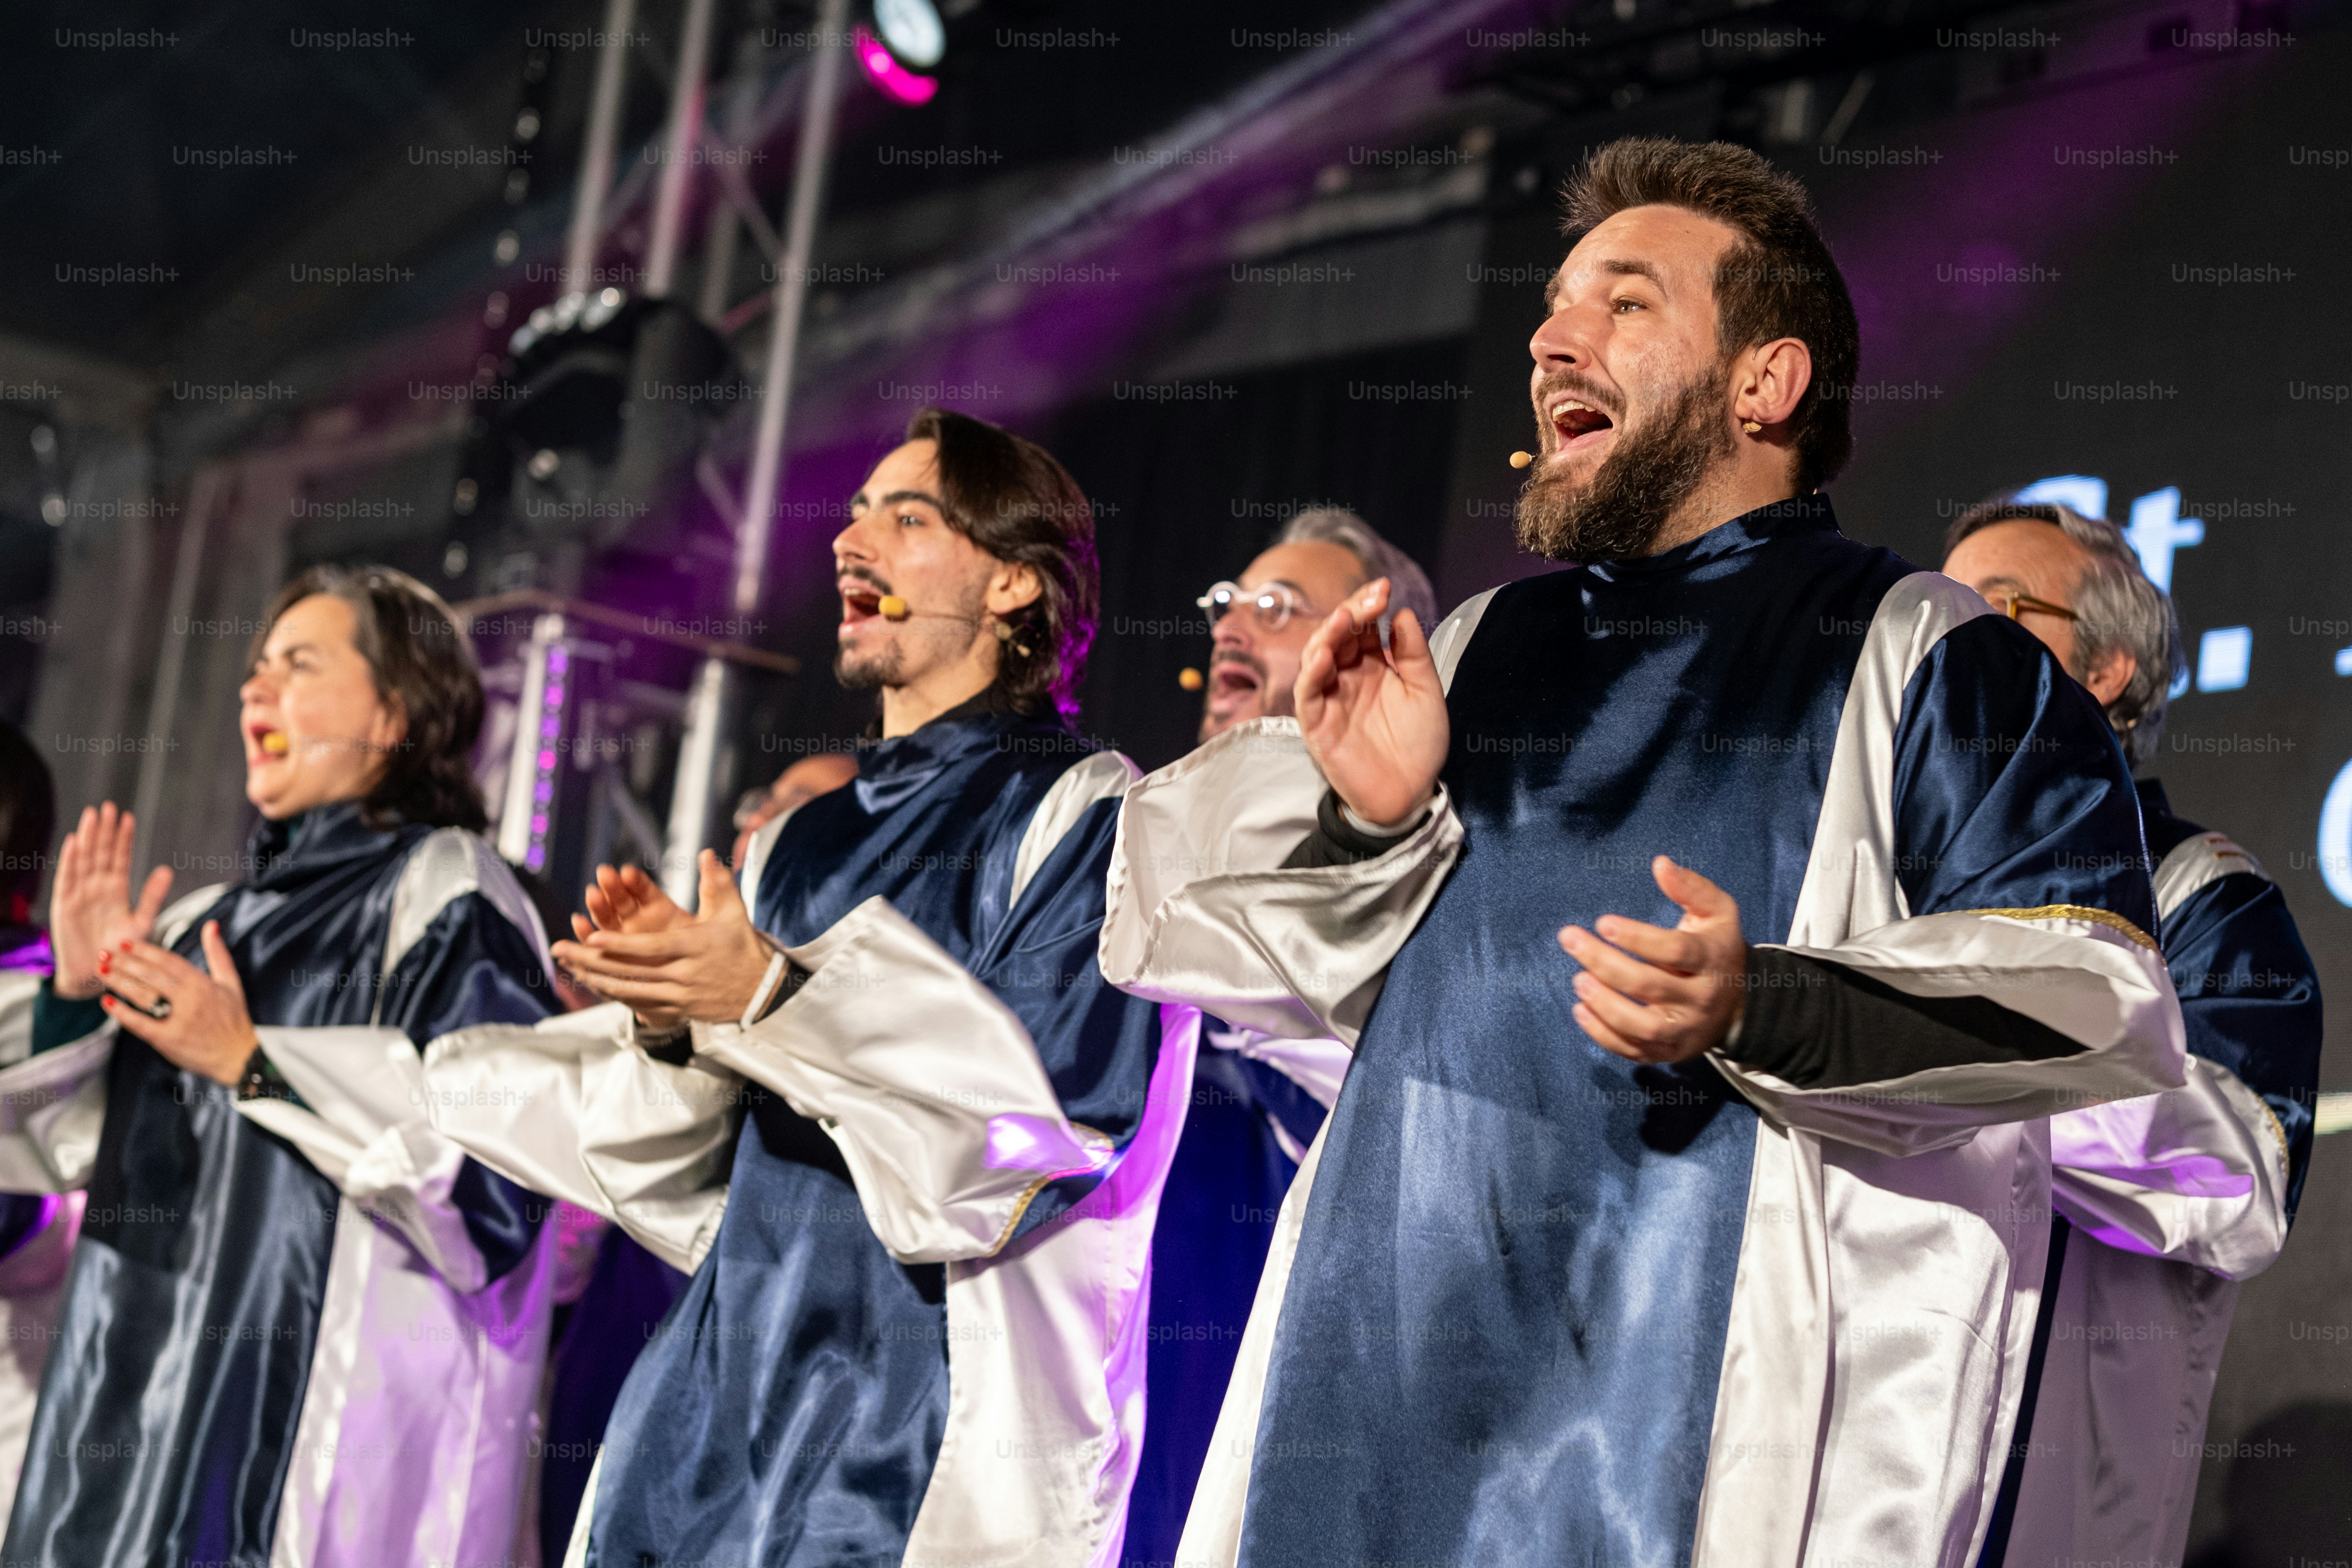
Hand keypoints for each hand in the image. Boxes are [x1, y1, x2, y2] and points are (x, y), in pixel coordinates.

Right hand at [50, 803, 173, 1000]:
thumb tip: (167, 869)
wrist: (98, 973)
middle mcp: (98, 887)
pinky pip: (67, 877)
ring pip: (85, 859)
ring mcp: (80, 893)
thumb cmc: (122, 950)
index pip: (121, 857)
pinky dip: (70, 859)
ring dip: (88, 837)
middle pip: (102, 852)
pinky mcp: (65, 903)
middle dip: (105, 830)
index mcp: (117, 889)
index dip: (124, 838)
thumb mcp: (142, 921)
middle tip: (109, 807)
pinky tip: (75, 840)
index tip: (129, 816)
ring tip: (93, 815)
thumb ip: (153, 896)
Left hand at [99, 923, 259, 1086]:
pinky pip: (140, 1023)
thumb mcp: (231, 982)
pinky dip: (122, 1013)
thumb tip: (211, 925)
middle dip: (125, 962)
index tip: (125, 943)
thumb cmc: (234, 1019)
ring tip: (101, 971)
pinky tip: (108, 1001)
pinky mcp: (169, 1039)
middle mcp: (190, 999)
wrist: (238, 1057)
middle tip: (104, 953)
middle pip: (151, 975)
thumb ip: (218, 953)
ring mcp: (179, 1019)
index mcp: (203, 983)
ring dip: (119, 982)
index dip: (145, 950)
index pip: (168, 961)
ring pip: (143, 995)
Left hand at [553, 852, 775, 1029]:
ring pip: (629, 988)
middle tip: (559, 948)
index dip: (620, 944)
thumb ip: (717, 882)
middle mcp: (684, 973)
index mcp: (695, 947)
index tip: (592, 937)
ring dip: (593, 977)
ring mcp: (679, 994)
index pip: (651, 947)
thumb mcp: (733, 912)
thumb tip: (706, 854)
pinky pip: (638, 1001)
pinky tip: (590, 983)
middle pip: (631, 969)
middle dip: (591, 960)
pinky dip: (611, 992)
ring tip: (565, 964)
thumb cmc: (743, 946)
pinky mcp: (677, 1008)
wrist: (761, 992)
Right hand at [1294, 578, 1449, 827]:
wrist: (1410, 793)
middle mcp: (1348, 676)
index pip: (1362, 625)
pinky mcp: (1317, 723)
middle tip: (1371, 599)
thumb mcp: (1426, 692)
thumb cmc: (1418, 744)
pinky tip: (1325, 656)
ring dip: (1327, 635)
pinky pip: (1308, 694)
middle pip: (1338, 634)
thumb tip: (1403, 613)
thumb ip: (1414, 654)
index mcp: (1373, 665)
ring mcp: (1330, 698)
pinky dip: (1313, 673)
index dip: (1368, 604)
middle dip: (1351, 612)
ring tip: (1343, 618)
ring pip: (1317, 657)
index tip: (1384, 587)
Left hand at [1557, 857, 1747, 1064]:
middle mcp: (1701, 998)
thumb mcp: (1717, 912)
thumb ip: (1692, 887)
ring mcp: (1685, 1030)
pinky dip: (1604, 1035)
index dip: (1638, 937)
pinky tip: (1580, 1009)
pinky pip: (1634, 1051)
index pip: (1675, 950)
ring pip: (1643, 1026)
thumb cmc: (1716, 948)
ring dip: (1604, 1004)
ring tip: (1577, 979)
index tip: (1602, 922)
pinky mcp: (1669, 1053)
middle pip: (1650, 985)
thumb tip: (1660, 863)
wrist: (1740, 1005)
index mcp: (1713, 960)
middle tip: (1570, 939)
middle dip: (1605, 963)